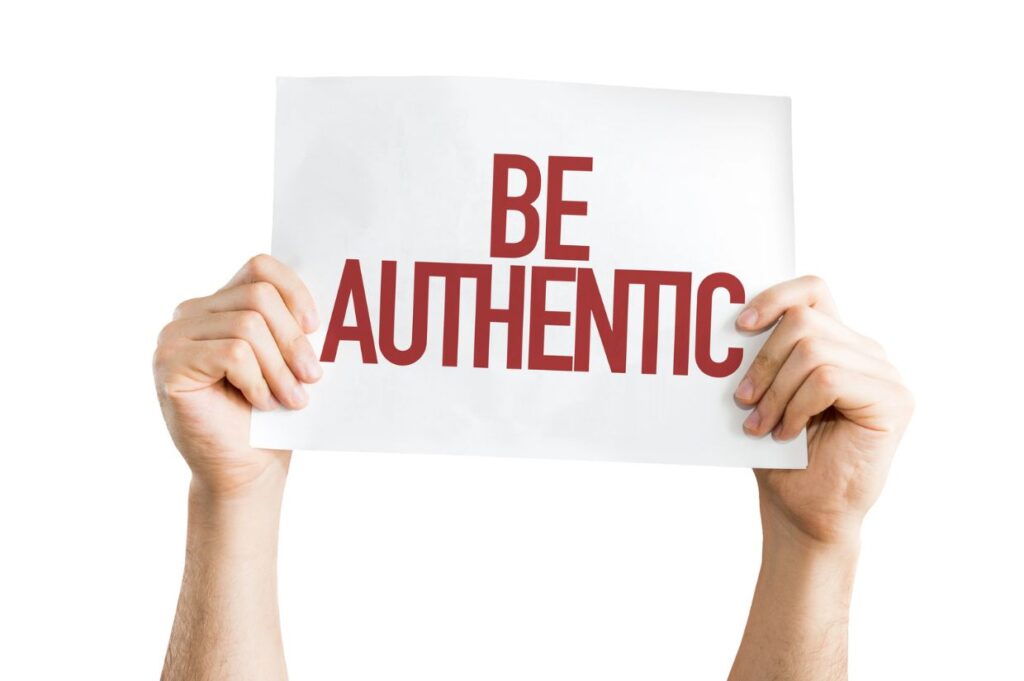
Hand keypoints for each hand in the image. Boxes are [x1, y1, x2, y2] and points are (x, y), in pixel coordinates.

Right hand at [153, 254, 321, 496]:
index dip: (295, 292)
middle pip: (259, 296)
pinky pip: (233, 354)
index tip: (317, 328)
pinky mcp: (169, 365)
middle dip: (294, 340)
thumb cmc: (271, 416)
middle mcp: (190, 314)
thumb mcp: (288, 360)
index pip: (260, 267)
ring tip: (291, 399)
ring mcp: (173, 338)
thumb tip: (334, 297)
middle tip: (312, 377)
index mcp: (219, 304)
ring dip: (280, 368)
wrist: (245, 471)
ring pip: (249, 326)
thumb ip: (293, 325)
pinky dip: (257, 381)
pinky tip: (261, 403)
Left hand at [733, 276, 913, 547]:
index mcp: (837, 343)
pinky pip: (829, 379)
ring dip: (776, 391)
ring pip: (813, 351)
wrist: (805, 513)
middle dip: (762, 362)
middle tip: (743, 400)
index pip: (812, 290)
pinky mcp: (893, 401)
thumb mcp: (764, 395)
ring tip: (762, 424)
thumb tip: (728, 320)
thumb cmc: (781, 456)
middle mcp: (866, 352)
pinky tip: (788, 433)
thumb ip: (763, 356)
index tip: (740, 326)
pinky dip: (797, 406)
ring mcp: (884, 375)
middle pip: (803, 322)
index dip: (774, 297)